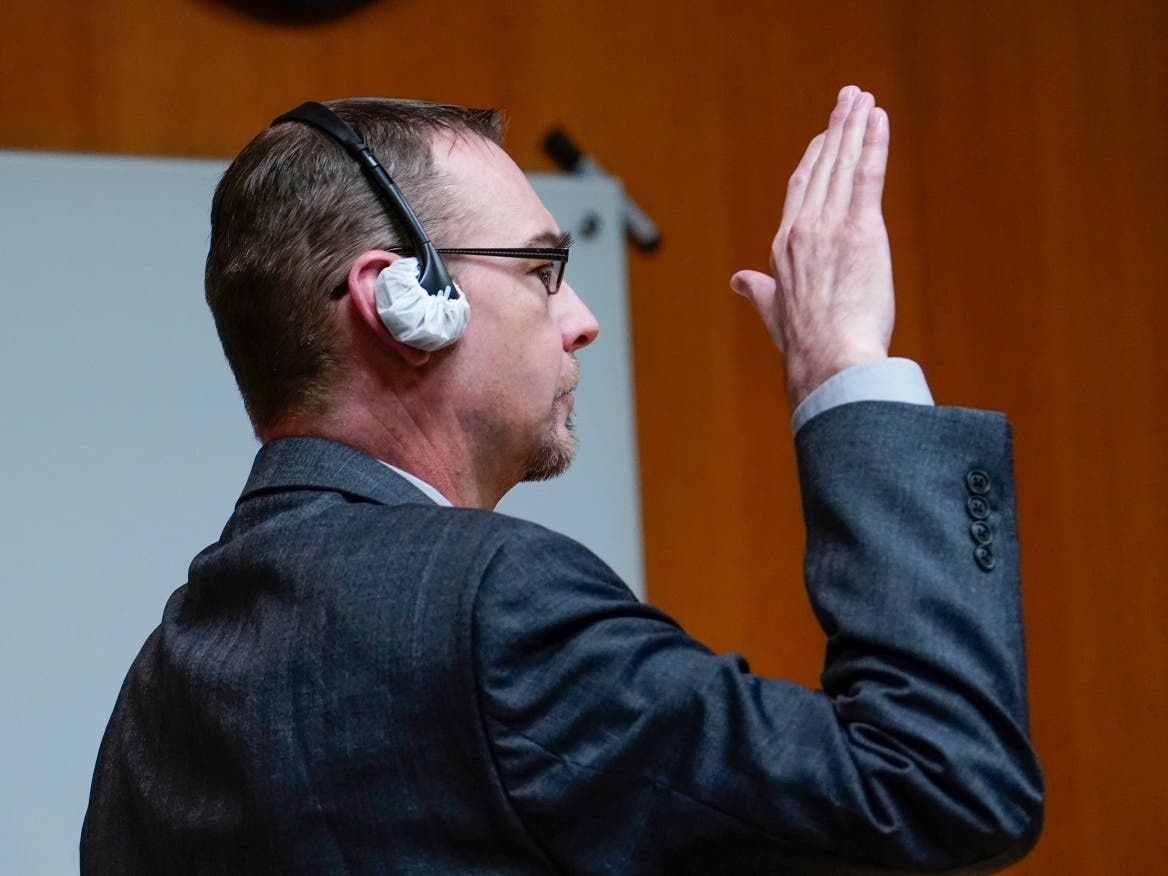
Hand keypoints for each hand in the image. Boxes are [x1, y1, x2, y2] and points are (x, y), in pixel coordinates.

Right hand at [731, 85, 894, 406]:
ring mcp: (830, 226)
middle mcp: (803, 229)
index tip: (824, 139)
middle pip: (821, 167)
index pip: (800, 191)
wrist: (828, 360)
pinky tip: (878, 118)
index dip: (814, 160)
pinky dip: (873, 143)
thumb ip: (759, 292)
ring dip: (854, 126)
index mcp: (784, 248)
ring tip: (863, 99)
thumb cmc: (807, 347)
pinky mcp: (862, 229)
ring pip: (843, 164)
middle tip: (848, 99)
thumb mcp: (774, 314)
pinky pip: (867, 175)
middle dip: (836, 129)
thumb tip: (739, 282)